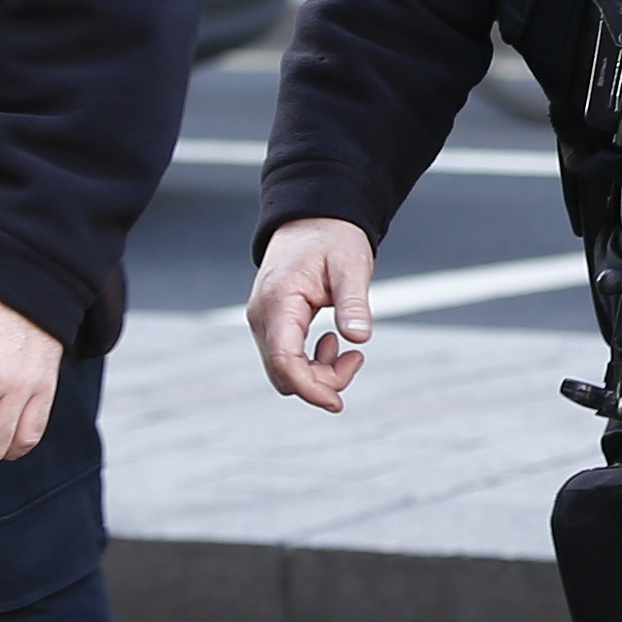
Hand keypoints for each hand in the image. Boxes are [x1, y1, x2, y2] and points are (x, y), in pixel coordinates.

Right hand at [248, 218, 380, 412]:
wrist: (313, 218)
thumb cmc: (332, 238)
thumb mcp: (351, 266)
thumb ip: (354, 302)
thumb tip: (359, 338)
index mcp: (279, 302)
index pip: (285, 361)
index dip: (310, 388)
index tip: (338, 403)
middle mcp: (262, 316)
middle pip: (284, 373)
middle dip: (321, 381)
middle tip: (356, 359)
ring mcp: (263, 321)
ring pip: (284, 370)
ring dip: (318, 373)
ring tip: (349, 350)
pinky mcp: (271, 324)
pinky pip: (286, 357)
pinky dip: (311, 362)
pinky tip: (332, 342)